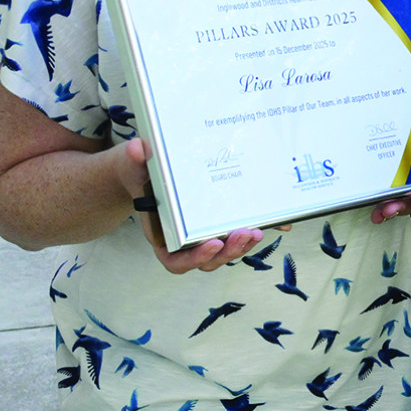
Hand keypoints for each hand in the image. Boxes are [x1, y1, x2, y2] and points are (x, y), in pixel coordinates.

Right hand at [118, 137, 268, 272]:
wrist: (147, 169)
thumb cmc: (138, 172)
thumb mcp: (133, 165)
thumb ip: (134, 159)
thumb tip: (137, 148)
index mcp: (162, 235)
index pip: (175, 261)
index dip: (195, 258)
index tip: (214, 243)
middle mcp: (183, 241)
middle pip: (208, 260)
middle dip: (228, 251)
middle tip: (245, 233)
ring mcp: (203, 235)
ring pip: (225, 253)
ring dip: (242, 246)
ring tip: (256, 231)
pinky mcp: (220, 225)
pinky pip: (237, 236)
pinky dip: (254, 233)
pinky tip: (277, 224)